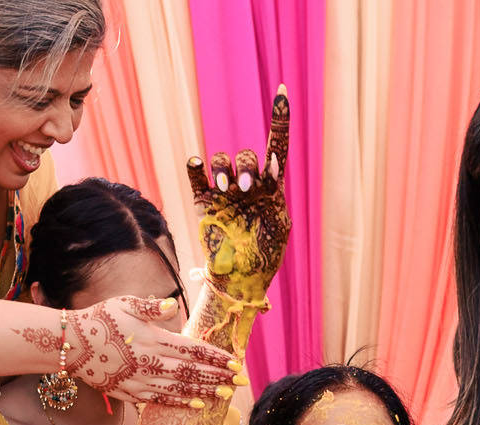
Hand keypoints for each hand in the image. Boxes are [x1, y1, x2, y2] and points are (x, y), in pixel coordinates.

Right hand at [63, 296, 239, 408]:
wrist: (71, 344)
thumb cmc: (99, 319)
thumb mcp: (125, 303)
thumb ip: (151, 307)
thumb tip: (172, 305)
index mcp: (153, 339)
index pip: (192, 349)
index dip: (215, 356)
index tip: (235, 361)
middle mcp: (150, 362)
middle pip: (192, 371)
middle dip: (219, 376)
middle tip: (241, 381)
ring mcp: (140, 380)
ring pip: (180, 387)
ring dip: (206, 391)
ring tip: (226, 394)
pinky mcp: (130, 392)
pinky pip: (161, 399)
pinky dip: (180, 402)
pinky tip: (198, 404)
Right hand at [188, 87, 293, 305]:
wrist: (239, 279)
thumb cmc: (265, 256)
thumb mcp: (279, 224)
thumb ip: (275, 193)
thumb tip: (269, 165)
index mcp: (271, 187)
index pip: (276, 145)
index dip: (279, 119)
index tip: (283, 91)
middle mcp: (247, 184)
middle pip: (247, 155)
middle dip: (247, 167)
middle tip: (247, 189)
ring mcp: (224, 192)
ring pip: (222, 160)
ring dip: (225, 168)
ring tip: (228, 190)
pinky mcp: (204, 201)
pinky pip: (196, 174)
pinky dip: (196, 166)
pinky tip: (197, 165)